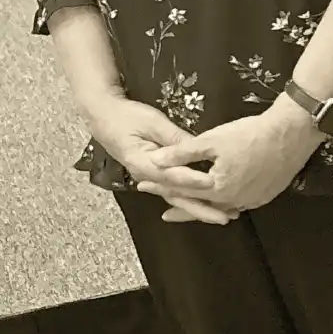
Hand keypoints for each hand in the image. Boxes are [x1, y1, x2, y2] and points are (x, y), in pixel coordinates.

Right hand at [84, 95, 235, 225]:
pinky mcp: (156, 175)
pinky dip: (192, 200)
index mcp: (143, 164)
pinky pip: (175, 191)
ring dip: (200, 208)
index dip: (193, 181)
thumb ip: (174, 138)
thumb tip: (197, 147)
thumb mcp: (153, 123)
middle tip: (227, 216)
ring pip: (177, 198)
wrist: (105, 118)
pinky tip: (208, 206)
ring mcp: (151, 179)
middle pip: (177, 196)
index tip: (214, 185)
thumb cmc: (128, 117)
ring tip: (224, 215)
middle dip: (202, 208)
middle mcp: (147, 177)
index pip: (173, 176)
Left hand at [143, 97, 324, 218]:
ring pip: (219, 209)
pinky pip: (238, 205)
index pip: (181, 187)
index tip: (142, 183)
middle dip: (179, 204)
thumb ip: (182, 152)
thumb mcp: (213, 139)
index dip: (160, 184)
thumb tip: (153, 160)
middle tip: (162, 211)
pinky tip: (222, 203)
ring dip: (203, 209)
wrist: (293, 131)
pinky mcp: (265, 196)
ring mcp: (251, 200)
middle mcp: (232, 200)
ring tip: (189, 211)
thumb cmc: (251, 133)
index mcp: (216, 187)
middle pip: (199, 205)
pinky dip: (225, 205)